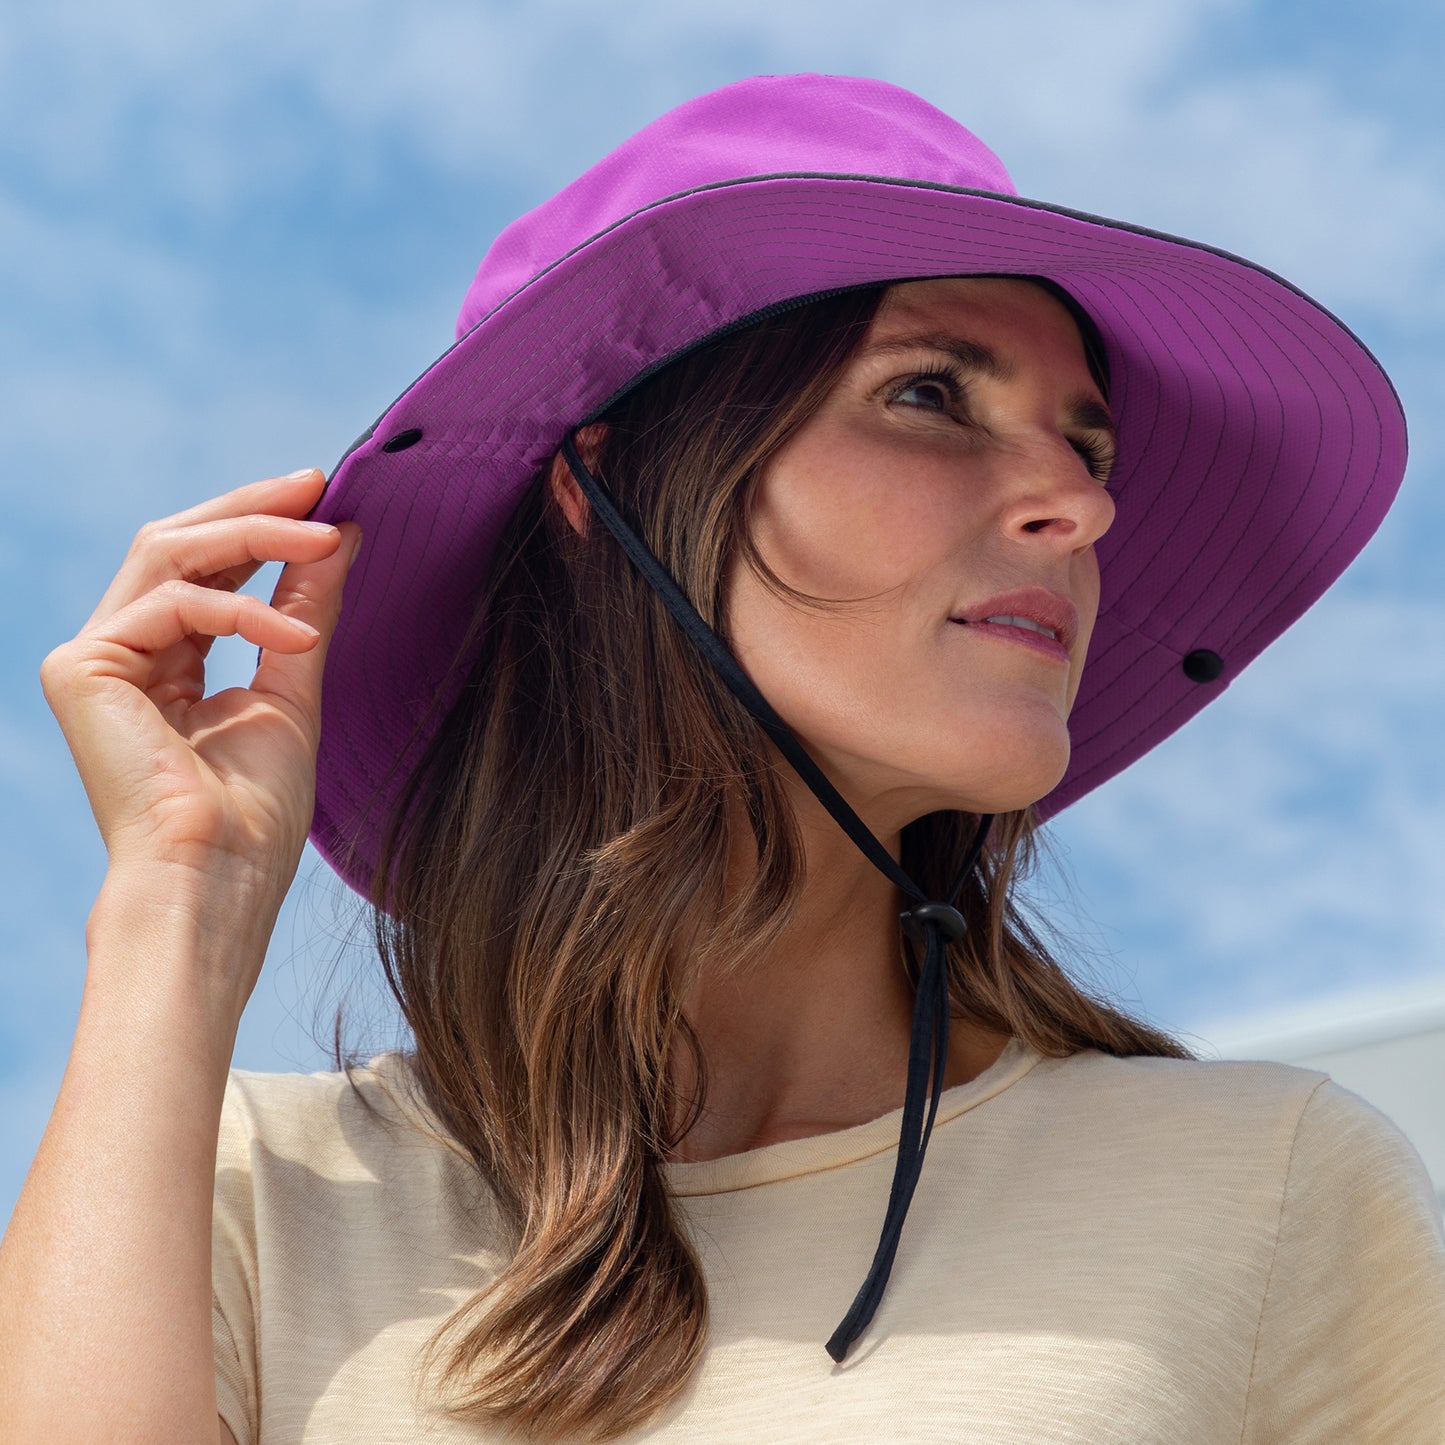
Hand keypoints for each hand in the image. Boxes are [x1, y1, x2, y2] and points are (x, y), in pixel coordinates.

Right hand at [41, 468, 359, 917]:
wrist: (221, 875)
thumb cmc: (256, 809)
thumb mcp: (294, 685)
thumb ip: (307, 607)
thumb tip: (340, 535)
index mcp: (166, 662)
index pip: (205, 567)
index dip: (260, 524)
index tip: (324, 494)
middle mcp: (123, 652)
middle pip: (177, 543)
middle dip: (252, 508)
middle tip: (317, 483)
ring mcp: (95, 658)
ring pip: (169, 554)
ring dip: (255, 536)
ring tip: (326, 537)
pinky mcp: (83, 669)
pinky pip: (173, 605)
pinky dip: (244, 609)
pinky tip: (300, 633)